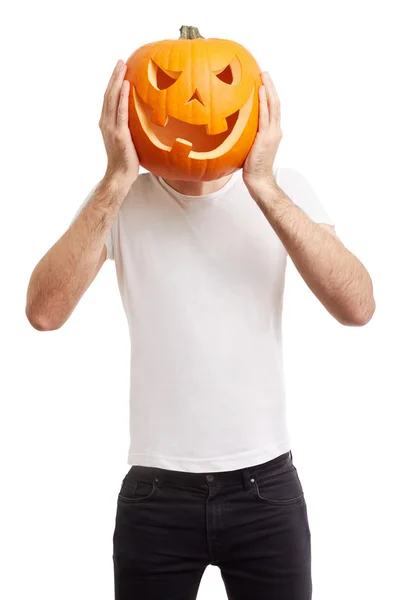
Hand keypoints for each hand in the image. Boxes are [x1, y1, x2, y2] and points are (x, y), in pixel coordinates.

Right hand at [99, 59, 139, 187]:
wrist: (120, 176)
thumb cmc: (128, 162)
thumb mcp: (130, 141)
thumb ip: (133, 128)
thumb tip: (147, 120)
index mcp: (107, 123)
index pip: (110, 99)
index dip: (114, 83)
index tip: (120, 70)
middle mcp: (106, 122)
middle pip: (109, 94)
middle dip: (114, 76)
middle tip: (121, 61)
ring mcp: (111, 127)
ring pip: (112, 98)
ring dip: (117, 81)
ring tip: (122, 66)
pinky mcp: (118, 133)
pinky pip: (121, 111)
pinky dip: (123, 97)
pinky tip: (127, 85)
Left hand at [243, 72, 281, 197]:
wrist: (259, 180)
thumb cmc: (251, 168)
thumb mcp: (248, 147)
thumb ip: (246, 135)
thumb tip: (233, 127)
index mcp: (272, 132)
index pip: (272, 109)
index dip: (268, 95)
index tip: (262, 82)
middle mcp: (275, 130)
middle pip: (275, 103)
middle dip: (270, 86)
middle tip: (263, 72)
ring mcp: (272, 133)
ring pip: (273, 106)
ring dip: (268, 89)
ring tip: (263, 75)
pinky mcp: (266, 137)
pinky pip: (265, 115)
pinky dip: (263, 101)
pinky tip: (259, 90)